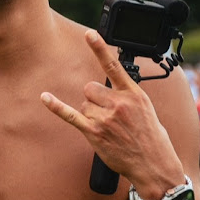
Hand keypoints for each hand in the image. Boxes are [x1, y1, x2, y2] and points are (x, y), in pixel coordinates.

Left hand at [40, 29, 182, 192]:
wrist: (154, 165)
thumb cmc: (153, 139)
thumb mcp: (147, 110)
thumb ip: (128, 96)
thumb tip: (111, 92)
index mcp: (133, 94)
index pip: (113, 66)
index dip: (100, 48)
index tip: (89, 34)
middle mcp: (118, 103)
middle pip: (90, 88)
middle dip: (95, 99)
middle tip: (108, 116)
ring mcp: (105, 118)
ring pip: (84, 105)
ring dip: (91, 114)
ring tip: (108, 129)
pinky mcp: (94, 133)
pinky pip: (70, 116)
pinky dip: (56, 106)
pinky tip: (45, 97)